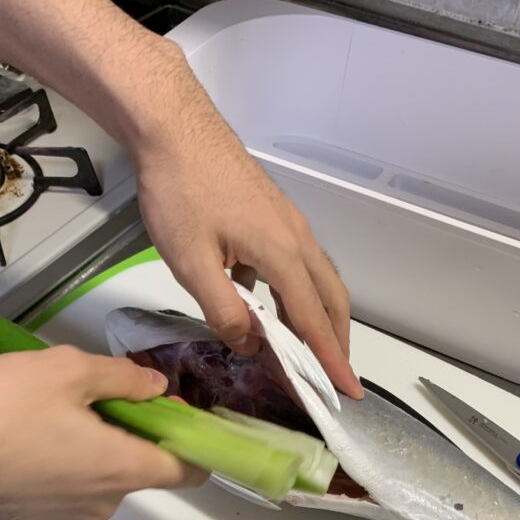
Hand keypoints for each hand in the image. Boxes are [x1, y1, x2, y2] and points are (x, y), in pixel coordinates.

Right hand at [0, 346, 202, 519]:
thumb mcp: (68, 370)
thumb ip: (124, 378)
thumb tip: (157, 387)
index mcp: (123, 470)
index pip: (189, 471)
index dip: (193, 439)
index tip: (178, 409)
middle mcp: (103, 504)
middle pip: (141, 468)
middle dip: (133, 429)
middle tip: (100, 388)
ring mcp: (67, 516)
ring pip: (101, 475)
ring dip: (95, 442)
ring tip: (54, 404)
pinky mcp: (35, 518)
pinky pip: (68, 485)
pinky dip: (64, 459)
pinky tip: (28, 429)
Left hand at [135, 66, 361, 398]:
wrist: (172, 128)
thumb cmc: (179, 192)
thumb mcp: (191, 263)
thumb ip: (223, 310)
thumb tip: (249, 344)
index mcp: (282, 253)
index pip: (313, 319)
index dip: (330, 360)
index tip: (347, 390)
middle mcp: (296, 238)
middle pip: (331, 299)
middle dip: (337, 342)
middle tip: (336, 377)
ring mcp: (287, 224)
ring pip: (317, 280)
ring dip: (319, 318)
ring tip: (311, 352)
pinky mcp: (272, 216)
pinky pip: (295, 265)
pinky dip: (294, 295)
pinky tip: (266, 309)